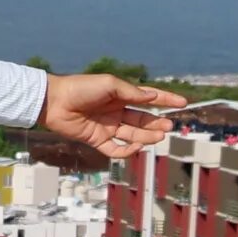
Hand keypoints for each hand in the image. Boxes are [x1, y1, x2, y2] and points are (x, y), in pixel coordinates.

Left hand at [37, 73, 192, 158]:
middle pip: (142, 120)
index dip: (165, 100)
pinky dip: (127, 151)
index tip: (183, 103)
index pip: (147, 98)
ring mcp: (107, 126)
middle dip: (157, 124)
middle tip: (169, 127)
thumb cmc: (80, 88)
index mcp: (120, 95)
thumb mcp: (109, 85)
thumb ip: (131, 92)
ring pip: (132, 135)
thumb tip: (152, 97)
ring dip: (147, 137)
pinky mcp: (96, 140)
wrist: (54, 101)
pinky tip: (137, 147)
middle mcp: (115, 111)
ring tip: (159, 135)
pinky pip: (115, 149)